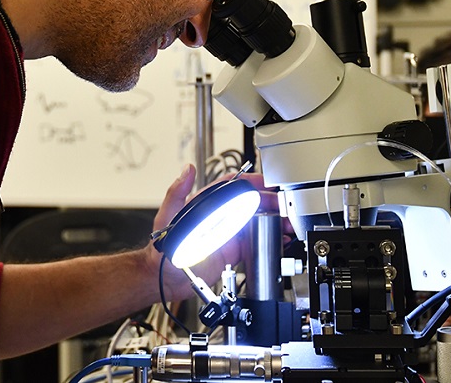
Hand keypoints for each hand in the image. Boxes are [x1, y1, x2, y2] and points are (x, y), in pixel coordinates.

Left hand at [144, 164, 287, 301]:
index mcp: (206, 205)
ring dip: (274, 220)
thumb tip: (186, 171)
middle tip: (284, 205)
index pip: (231, 187)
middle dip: (270, 202)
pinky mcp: (233, 251)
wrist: (164, 278)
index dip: (250, 182)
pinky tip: (281, 239)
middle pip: (250, 203)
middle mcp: (219, 217)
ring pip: (257, 222)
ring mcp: (228, 234)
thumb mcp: (167, 217)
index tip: (265, 182)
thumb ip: (176, 194)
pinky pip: (256, 242)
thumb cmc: (162, 249)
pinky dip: (271, 240)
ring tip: (288, 222)